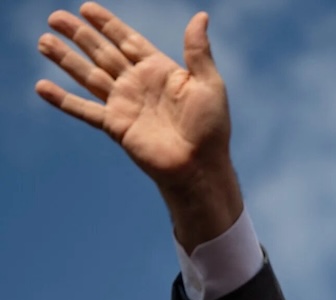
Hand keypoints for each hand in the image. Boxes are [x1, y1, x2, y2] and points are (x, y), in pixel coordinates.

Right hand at [35, 2, 241, 249]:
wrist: (199, 166)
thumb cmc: (211, 128)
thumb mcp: (209, 84)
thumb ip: (198, 51)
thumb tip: (200, 16)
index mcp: (160, 70)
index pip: (127, 40)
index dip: (107, 24)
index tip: (86, 7)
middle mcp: (138, 84)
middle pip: (102, 52)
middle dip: (79, 35)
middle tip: (55, 17)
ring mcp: (125, 104)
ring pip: (88, 75)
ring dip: (65, 59)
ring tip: (43, 41)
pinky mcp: (115, 125)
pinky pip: (84, 109)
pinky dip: (63, 99)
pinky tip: (42, 87)